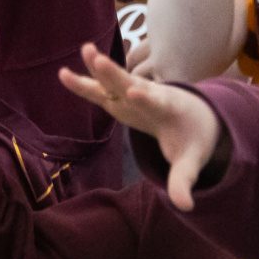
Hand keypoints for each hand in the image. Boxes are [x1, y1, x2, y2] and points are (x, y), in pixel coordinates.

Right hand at [57, 43, 223, 207]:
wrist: (196, 116)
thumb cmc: (193, 139)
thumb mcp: (191, 161)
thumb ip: (184, 181)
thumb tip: (185, 208)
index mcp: (168, 109)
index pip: (157, 102)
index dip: (147, 98)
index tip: (135, 91)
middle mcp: (150, 95)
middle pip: (130, 83)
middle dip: (115, 73)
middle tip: (99, 59)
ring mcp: (134, 93)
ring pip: (114, 80)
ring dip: (99, 68)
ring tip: (85, 50)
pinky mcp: (121, 97)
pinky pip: (101, 89)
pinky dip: (84, 82)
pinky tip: (62, 74)